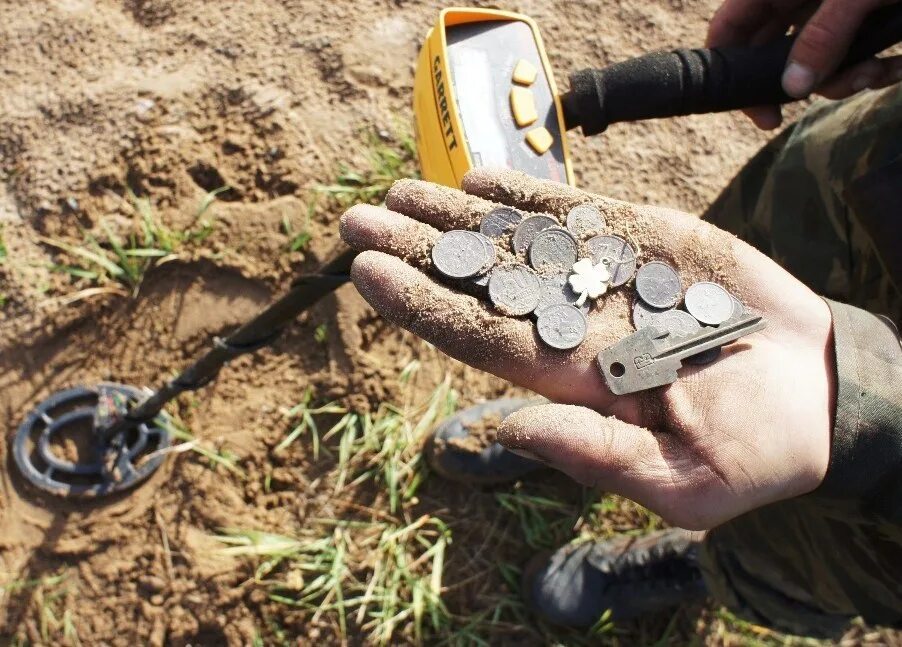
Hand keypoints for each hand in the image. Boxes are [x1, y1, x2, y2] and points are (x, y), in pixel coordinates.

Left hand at [340, 168, 834, 529]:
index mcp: (575, 380)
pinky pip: (576, 214)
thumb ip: (596, 456)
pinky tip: (479, 179)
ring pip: (517, 242)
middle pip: (481, 283)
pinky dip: (529, 194)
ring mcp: (605, 279)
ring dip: (457, 216)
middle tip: (358, 221)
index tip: (367, 273)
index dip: (423, 306)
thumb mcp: (683, 482)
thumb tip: (509, 429)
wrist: (818, 396)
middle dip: (420, 251)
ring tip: (400, 190)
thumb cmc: (758, 452)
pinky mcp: (644, 243)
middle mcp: (575, 323)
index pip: (480, 338)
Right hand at [707, 0, 901, 128]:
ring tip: (875, 73)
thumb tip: (792, 89)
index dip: (730, 67)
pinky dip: (874, 67)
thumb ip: (823, 36)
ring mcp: (833, 8)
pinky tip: (896, 66)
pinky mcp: (864, 19)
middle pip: (774, 51)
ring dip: (844, 78)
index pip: (731, 25)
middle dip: (800, 80)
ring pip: (815, 60)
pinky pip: (853, 54)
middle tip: (813, 105)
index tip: (758, 110)